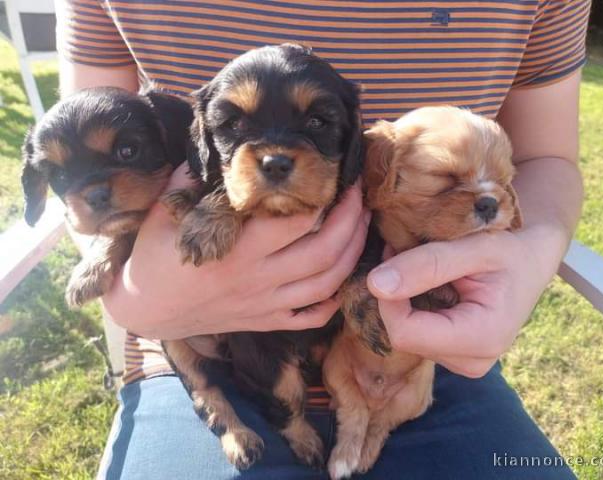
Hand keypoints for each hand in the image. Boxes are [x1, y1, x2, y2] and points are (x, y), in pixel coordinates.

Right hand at [102, 162, 369, 338]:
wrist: (145, 310)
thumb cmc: (153, 259)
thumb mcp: (161, 215)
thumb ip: (187, 181)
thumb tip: (213, 148)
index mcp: (236, 250)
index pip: (295, 222)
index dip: (325, 199)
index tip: (337, 177)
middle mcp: (257, 279)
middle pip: (323, 253)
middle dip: (351, 223)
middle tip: (361, 198)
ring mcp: (265, 304)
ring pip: (326, 285)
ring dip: (352, 256)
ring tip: (363, 229)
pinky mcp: (264, 321)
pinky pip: (310, 318)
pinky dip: (333, 302)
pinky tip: (343, 280)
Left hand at [366, 227, 564, 377]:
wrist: (530, 263)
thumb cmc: (510, 251)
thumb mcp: (474, 247)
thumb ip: (427, 264)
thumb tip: (375, 285)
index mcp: (481, 339)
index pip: (404, 333)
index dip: (388, 297)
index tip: (391, 257)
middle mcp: (471, 362)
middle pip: (402, 336)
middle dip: (394, 295)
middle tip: (402, 255)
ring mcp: (461, 363)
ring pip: (404, 335)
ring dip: (401, 299)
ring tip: (419, 267)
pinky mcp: (452, 356)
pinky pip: (414, 334)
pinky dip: (410, 307)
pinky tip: (425, 284)